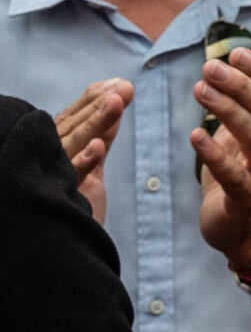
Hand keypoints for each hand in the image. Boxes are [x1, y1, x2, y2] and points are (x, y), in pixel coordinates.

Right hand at [55, 78, 132, 221]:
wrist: (65, 246)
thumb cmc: (75, 203)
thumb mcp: (91, 164)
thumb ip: (101, 135)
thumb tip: (115, 99)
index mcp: (53, 148)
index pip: (72, 117)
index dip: (93, 99)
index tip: (120, 84)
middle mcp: (46, 157)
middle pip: (72, 125)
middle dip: (98, 104)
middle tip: (124, 87)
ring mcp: (49, 176)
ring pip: (71, 144)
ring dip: (94, 123)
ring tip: (115, 102)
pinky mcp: (58, 197)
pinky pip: (70, 177)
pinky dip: (82, 161)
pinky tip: (97, 146)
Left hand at [191, 48, 250, 270]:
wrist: (240, 227)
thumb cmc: (240, 173)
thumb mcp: (247, 130)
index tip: (235, 53)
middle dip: (241, 86)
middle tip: (210, 68)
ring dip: (227, 111)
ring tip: (199, 90)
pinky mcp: (247, 198)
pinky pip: (233, 174)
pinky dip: (213, 153)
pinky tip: (195, 134)